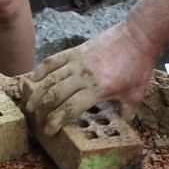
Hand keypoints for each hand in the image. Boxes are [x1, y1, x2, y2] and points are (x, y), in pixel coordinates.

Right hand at [24, 24, 156, 134]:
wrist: (137, 36)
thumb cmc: (138, 66)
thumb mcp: (136, 94)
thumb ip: (127, 112)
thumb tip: (121, 125)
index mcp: (98, 89)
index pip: (70, 108)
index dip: (56, 121)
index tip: (49, 131)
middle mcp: (84, 76)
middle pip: (55, 95)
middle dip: (44, 111)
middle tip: (38, 122)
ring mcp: (77, 62)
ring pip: (50, 79)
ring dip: (38, 94)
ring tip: (30, 106)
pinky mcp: (76, 51)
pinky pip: (54, 61)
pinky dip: (41, 70)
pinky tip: (32, 79)